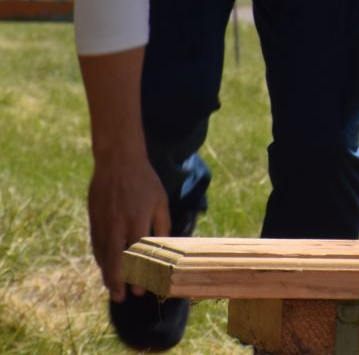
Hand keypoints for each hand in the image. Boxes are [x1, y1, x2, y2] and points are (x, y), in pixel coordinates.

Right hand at [88, 151, 169, 299]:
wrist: (117, 162)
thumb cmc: (145, 181)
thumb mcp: (160, 201)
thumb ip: (162, 225)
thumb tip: (163, 247)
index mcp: (136, 221)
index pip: (137, 255)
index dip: (139, 274)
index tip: (141, 290)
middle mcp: (117, 225)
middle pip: (114, 260)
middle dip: (117, 281)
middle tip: (121, 298)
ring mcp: (102, 224)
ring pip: (102, 255)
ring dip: (107, 273)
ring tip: (113, 288)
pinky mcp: (93, 220)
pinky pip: (96, 245)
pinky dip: (100, 259)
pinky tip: (105, 267)